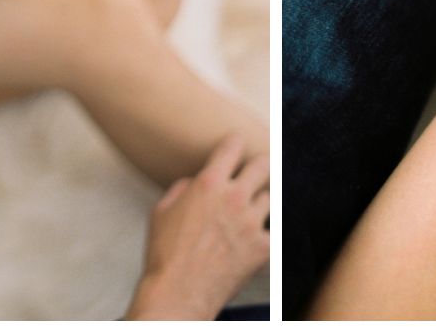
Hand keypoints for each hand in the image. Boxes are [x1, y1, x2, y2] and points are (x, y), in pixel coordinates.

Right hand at [125, 136, 270, 319]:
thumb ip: (183, 187)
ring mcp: (252, 223)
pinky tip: (255, 237)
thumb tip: (195, 181)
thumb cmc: (164, 254)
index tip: (237, 144)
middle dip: (259, 166)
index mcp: (208, 184)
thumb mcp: (161, 211)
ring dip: (260, 202)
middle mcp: (234, 198)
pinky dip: (266, 233)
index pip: (233, 145)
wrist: (178, 294)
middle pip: (264, 164)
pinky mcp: (263, 247)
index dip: (235, 142)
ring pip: (271, 197)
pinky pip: (274, 230)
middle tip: (254, 172)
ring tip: (248, 212)